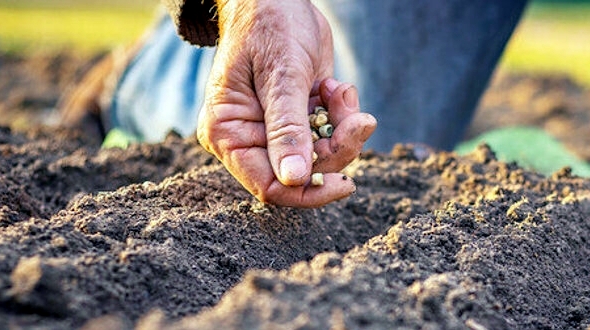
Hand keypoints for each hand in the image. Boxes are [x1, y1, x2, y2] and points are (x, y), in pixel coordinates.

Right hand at [197, 0, 375, 206]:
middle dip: (336, 149)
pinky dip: (341, 115)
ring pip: (320, 156)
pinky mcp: (298, 120)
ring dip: (342, 129)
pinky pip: (328, 135)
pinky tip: (336, 86)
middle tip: (360, 120)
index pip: (267, 185)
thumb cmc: (269, 26)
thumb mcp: (281, 75)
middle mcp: (248, 138)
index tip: (345, 182)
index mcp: (228, 133)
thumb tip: (295, 180)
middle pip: (301, 174)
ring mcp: (274, 130)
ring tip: (342, 92)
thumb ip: (287, 128)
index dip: (307, 193)